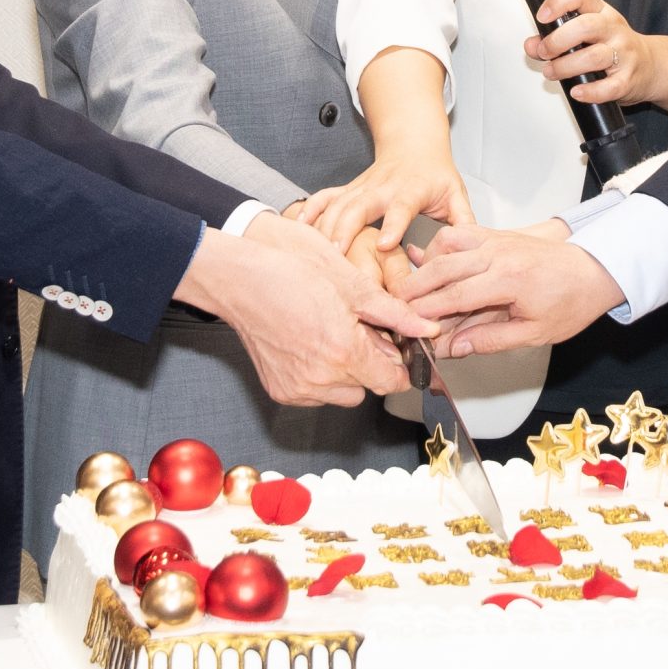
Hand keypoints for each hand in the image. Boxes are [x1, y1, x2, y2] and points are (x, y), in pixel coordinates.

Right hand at [175, 224, 430, 406]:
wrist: (239, 281)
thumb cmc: (290, 274)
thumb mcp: (352, 287)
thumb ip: (395, 313)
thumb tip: (427, 328)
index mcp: (344, 353)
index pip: (392, 381)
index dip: (401, 366)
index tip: (398, 351)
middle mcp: (321, 379)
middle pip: (368, 386)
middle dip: (372, 364)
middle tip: (359, 331)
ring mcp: (298, 389)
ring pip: (343, 393)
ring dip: (346, 372)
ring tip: (332, 334)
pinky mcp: (281, 391)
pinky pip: (316, 394)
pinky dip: (320, 376)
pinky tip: (311, 344)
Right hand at [300, 154, 472, 251]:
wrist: (414, 143)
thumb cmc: (436, 175)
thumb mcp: (457, 195)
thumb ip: (464, 223)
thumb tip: (470, 252)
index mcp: (410, 190)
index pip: (402, 208)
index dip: (393, 224)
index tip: (383, 244)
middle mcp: (382, 188)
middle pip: (358, 206)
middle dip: (345, 230)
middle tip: (335, 256)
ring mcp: (361, 188)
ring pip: (337, 205)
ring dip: (324, 227)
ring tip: (315, 253)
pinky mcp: (348, 190)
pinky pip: (323, 198)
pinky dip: (308, 211)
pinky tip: (296, 229)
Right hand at [393, 221, 626, 357]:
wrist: (595, 270)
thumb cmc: (570, 302)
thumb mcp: (534, 333)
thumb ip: (490, 339)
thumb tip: (455, 348)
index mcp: (509, 280)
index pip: (456, 296)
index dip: (428, 311)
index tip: (409, 323)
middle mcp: (499, 254)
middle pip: (444, 268)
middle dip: (416, 287)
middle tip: (396, 305)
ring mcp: (497, 240)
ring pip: (448, 244)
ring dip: (426, 264)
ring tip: (411, 286)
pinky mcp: (497, 234)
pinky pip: (461, 232)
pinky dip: (441, 246)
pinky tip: (431, 260)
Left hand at [524, 0, 656, 108]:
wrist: (652, 67)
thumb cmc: (615, 47)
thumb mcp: (587, 34)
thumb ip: (555, 37)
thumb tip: (531, 44)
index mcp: (602, 12)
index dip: (560, 1)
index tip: (543, 16)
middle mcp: (614, 29)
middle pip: (586, 26)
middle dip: (557, 40)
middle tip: (544, 51)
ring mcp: (623, 53)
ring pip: (594, 57)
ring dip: (566, 66)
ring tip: (552, 72)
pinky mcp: (628, 79)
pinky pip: (609, 87)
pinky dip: (590, 91)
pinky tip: (577, 91)